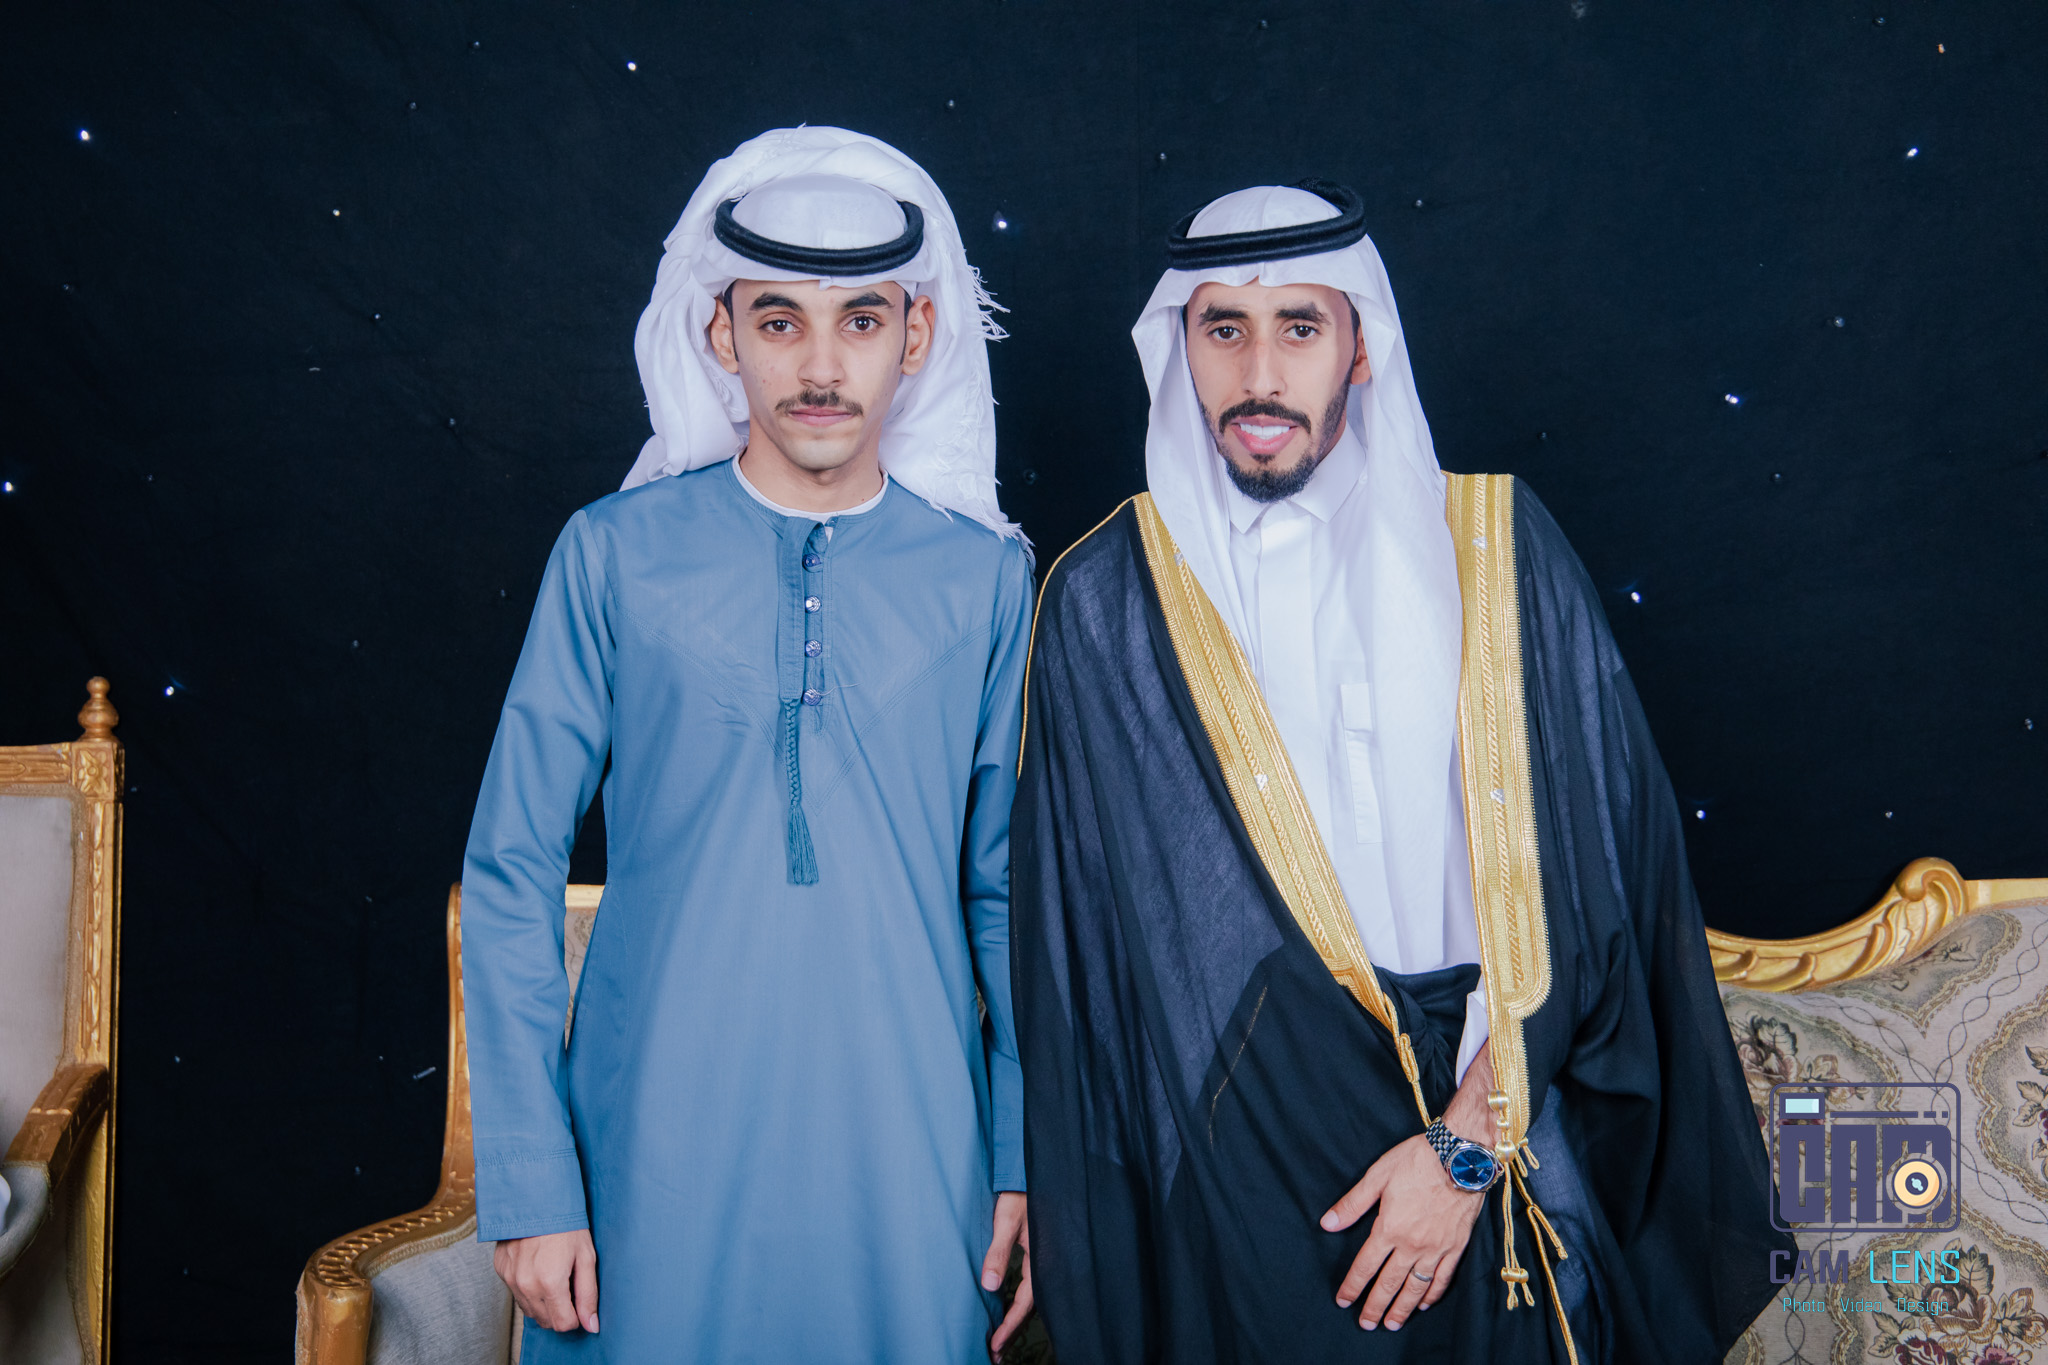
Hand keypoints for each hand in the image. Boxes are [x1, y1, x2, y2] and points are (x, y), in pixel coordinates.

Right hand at [493, 1229, 598, 1333]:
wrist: (536, 1199)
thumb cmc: (566, 1225)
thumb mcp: (586, 1257)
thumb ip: (588, 1295)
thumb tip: (592, 1325)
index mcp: (550, 1283)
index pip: (563, 1324)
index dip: (576, 1317)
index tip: (579, 1301)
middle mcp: (526, 1286)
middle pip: (546, 1321)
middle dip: (560, 1311)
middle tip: (568, 1286)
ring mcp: (510, 1280)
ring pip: (530, 1311)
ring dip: (544, 1303)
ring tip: (554, 1276)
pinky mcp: (501, 1271)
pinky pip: (517, 1294)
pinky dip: (529, 1290)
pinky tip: (538, 1269)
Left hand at [981, 1191, 1033, 1361]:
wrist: (1035, 1171)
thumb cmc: (1020, 1194)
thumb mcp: (1007, 1221)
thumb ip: (999, 1252)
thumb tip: (990, 1286)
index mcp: (1042, 1260)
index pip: (1025, 1303)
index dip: (1009, 1326)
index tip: (995, 1345)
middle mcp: (1047, 1264)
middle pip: (1030, 1307)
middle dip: (1013, 1331)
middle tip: (996, 1354)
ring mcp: (1046, 1261)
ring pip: (1032, 1299)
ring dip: (1016, 1320)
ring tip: (1001, 1340)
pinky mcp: (1041, 1254)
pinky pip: (1032, 1287)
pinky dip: (1020, 1303)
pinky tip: (1011, 1309)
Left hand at [1318, 1050, 1499, 1331]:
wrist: (1461, 1157)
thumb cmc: (1417, 1160)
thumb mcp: (1378, 1175)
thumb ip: (1352, 1203)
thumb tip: (1327, 1223)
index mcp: (1389, 1228)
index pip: (1365, 1266)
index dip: (1352, 1286)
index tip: (1343, 1300)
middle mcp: (1412, 1245)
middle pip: (1389, 1284)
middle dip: (1375, 1306)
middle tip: (1366, 1324)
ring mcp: (1436, 1249)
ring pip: (1415, 1288)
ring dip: (1402, 1309)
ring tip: (1392, 1324)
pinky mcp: (1456, 1247)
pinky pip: (1442, 1279)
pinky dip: (1432, 1295)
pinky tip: (1423, 1304)